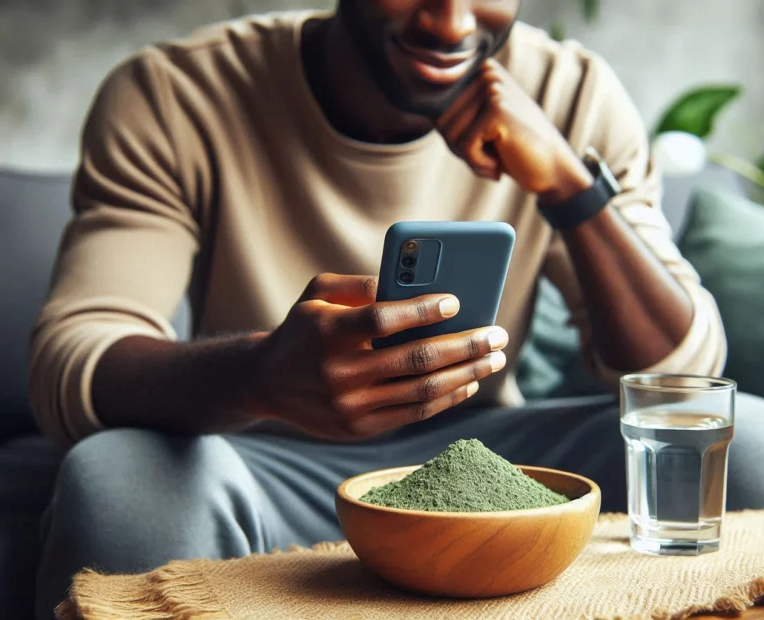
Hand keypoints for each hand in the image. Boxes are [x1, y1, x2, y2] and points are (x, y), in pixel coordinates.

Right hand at [244, 274, 507, 440]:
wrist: (266, 383)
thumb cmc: (302, 329)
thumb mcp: (316, 294)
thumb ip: (357, 282)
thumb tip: (405, 282)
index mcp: (328, 332)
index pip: (383, 320)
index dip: (422, 311)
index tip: (455, 301)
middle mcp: (339, 371)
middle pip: (416, 359)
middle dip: (466, 345)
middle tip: (497, 334)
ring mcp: (351, 405)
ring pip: (423, 389)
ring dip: (467, 373)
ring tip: (494, 358)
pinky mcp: (360, 428)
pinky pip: (415, 413)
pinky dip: (448, 398)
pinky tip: (469, 382)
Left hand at [436, 59, 592, 204]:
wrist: (551, 168)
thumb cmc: (511, 150)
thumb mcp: (477, 125)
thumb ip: (450, 113)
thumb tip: (422, 107)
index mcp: (479, 71)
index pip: (437, 109)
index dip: (453, 138)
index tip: (481, 144)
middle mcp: (486, 73)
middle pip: (441, 121)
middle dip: (460, 148)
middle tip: (491, 153)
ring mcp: (493, 88)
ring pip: (450, 135)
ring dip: (471, 158)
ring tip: (498, 155)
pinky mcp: (498, 110)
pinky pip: (465, 147)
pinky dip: (480, 165)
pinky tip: (501, 163)